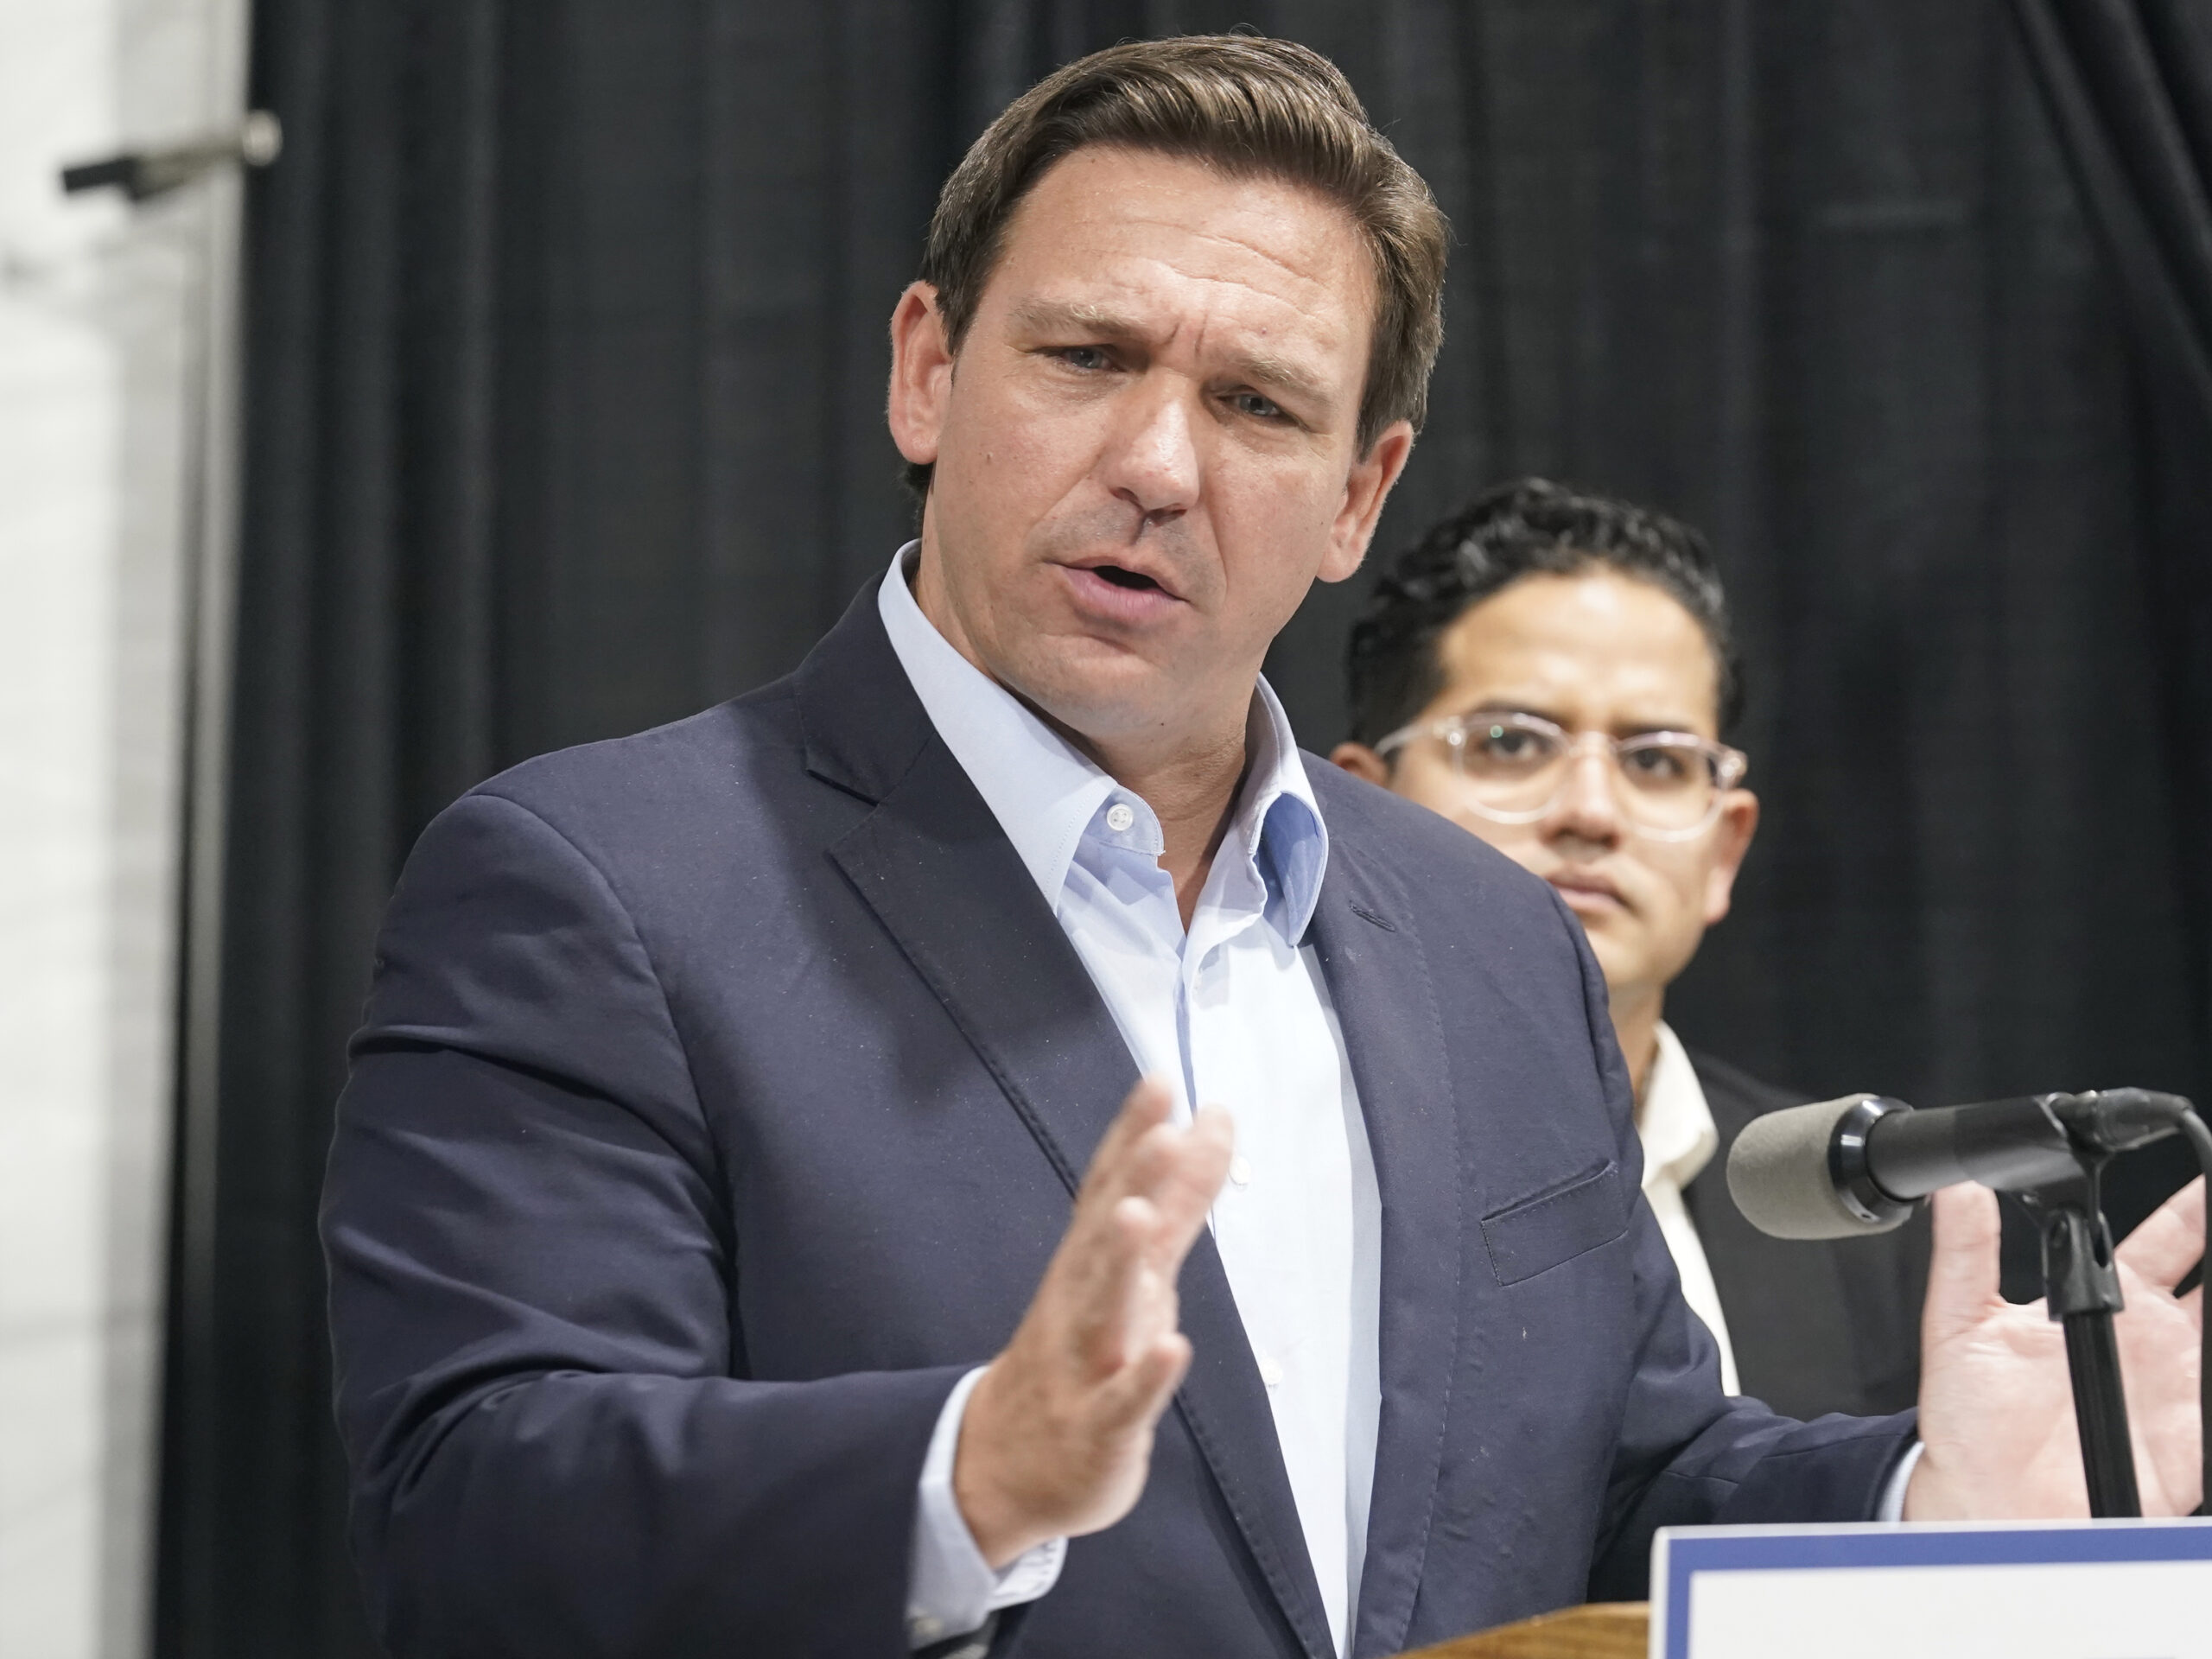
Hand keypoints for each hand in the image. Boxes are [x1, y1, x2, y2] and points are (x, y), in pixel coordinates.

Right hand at [954, 1078, 1233, 1565]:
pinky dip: (1147, 1377)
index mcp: (1090, 1260)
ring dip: (1119, 1262)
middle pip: (1102, 1234)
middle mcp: (1081, 1300)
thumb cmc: (1085, 1351)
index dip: (1132, 1135)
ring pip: (1101, 1307)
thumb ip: (1177, 1199)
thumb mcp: (1138, 1270)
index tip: (1162, 1081)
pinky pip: (1122, 1401)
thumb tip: (1212, 1121)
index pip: (1108, 1186)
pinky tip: (1174, 1348)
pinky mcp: (1098, 1428)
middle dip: (1130, 1183)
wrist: (1007, 1465)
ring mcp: (1084, 1364)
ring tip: (1139, 1215)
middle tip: (1162, 1130)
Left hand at [1906, 1176, 2203, 1518]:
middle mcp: (2147, 1336)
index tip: (2211, 1176)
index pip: (2163, 1238)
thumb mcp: (1958, 1325)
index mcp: (2098, 1299)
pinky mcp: (2194, 1434)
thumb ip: (1964, 1254)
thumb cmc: (1969, 1420)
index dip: (2193, 1207)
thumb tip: (1958, 1189)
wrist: (1984, 1501)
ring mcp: (2176, 1383)